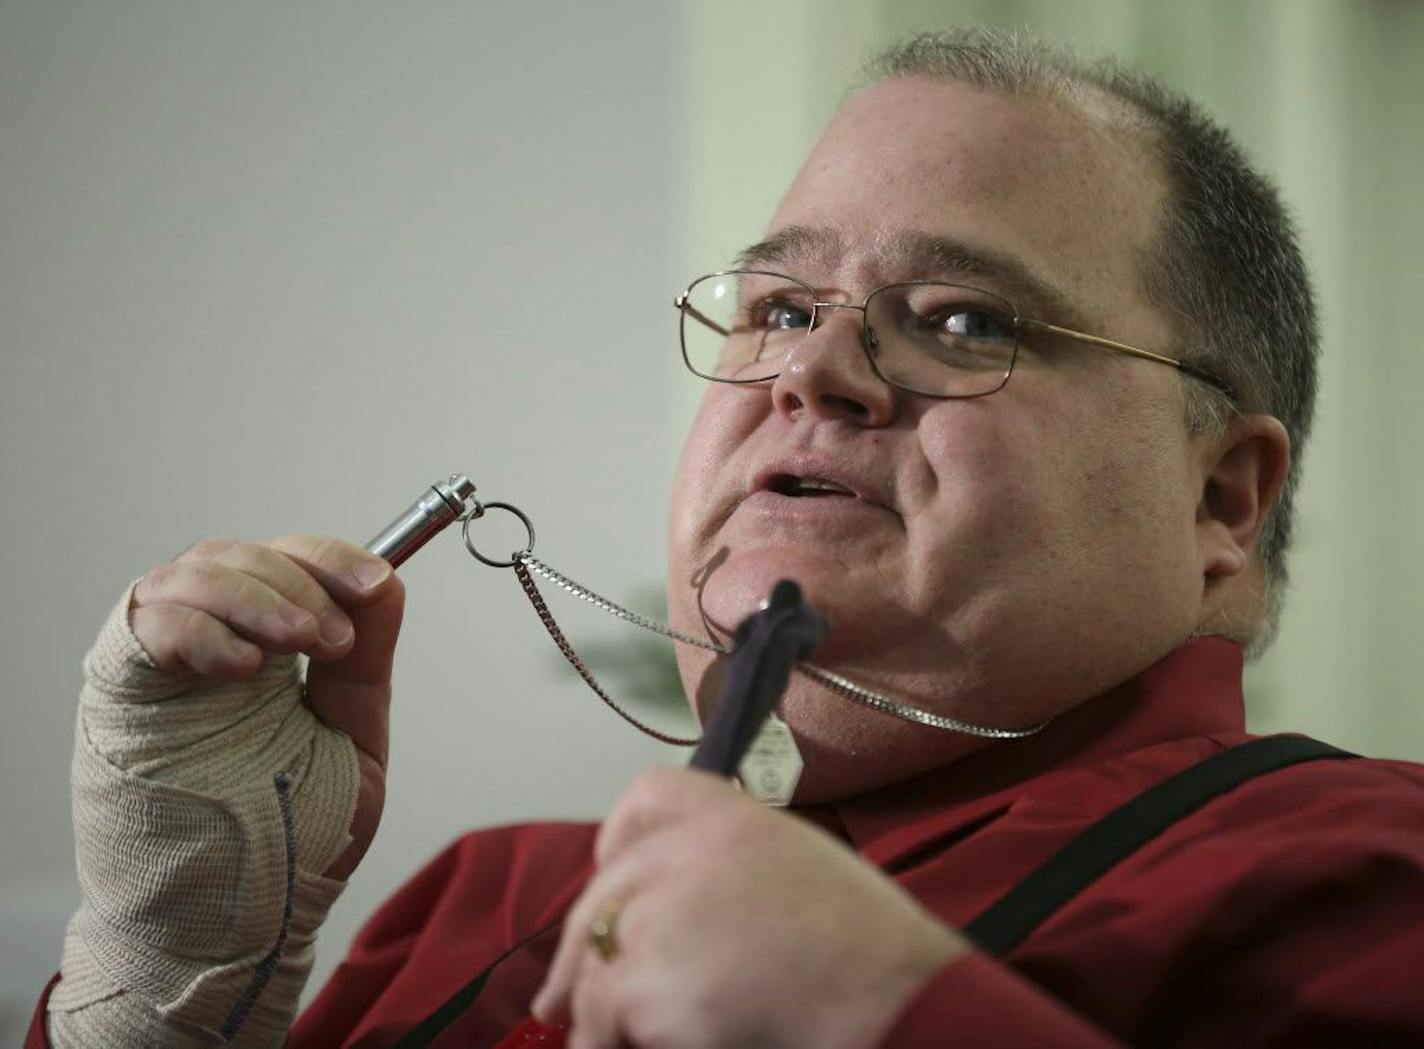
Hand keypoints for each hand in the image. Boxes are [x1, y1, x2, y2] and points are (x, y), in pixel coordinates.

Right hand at [130, 535, 403, 877]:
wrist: (242, 927)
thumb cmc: (291, 843)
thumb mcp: (351, 738)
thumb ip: (365, 661)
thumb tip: (387, 580)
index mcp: (268, 651)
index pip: (287, 564)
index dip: (331, 559)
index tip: (375, 585)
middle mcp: (212, 647)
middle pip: (238, 556)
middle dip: (299, 579)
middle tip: (335, 638)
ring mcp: (167, 669)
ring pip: (190, 575)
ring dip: (256, 595)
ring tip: (302, 643)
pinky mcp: (125, 697)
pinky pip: (144, 626)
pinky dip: (197, 629)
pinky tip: (243, 668)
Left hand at [532, 767, 965, 1048]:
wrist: (895, 1004)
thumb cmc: (872, 957)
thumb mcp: (806, 872)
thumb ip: (736, 871)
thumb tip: (680, 908)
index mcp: (735, 819)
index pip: (649, 793)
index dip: (618, 839)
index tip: (608, 876)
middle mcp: (689, 853)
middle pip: (606, 894)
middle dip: (577, 950)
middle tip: (555, 1000)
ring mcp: (663, 915)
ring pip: (593, 963)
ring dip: (595, 1008)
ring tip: (609, 1039)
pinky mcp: (649, 981)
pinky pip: (601, 1019)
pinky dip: (608, 1042)